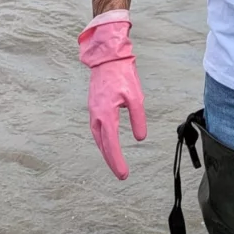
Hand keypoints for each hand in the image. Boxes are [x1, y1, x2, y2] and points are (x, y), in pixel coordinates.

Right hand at [78, 11, 146, 179]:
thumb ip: (138, 119)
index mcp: (106, 114)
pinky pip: (97, 129)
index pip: (111, 144)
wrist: (108, 58)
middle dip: (111, 160)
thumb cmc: (123, 75)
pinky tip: (108, 144)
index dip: (117, 161)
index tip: (124, 174)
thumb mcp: (136, 97)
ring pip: (98, 138)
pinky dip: (103, 140)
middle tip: (121, 174)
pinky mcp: (94, 107)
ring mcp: (93, 111)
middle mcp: (96, 115)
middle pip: (102, 145)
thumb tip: (139, 137)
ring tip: (115, 163)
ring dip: (106, 151)